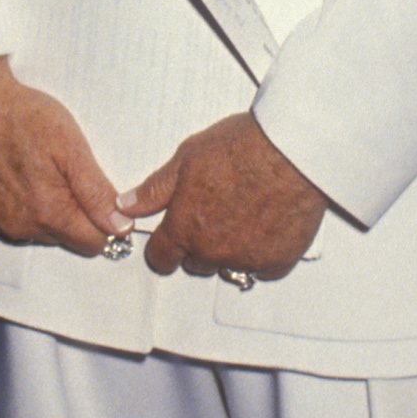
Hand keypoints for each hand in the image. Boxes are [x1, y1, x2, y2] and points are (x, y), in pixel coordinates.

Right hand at [0, 55, 127, 256]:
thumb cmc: (23, 117)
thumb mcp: (71, 148)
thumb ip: (97, 193)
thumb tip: (121, 227)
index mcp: (48, 214)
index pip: (93, 243)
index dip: (102, 221)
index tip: (95, 194)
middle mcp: (19, 227)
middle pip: (63, 238)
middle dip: (70, 214)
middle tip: (61, 171)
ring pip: (34, 230)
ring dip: (40, 210)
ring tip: (33, 168)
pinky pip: (5, 220)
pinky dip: (12, 204)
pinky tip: (9, 172)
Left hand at [123, 110, 325, 281]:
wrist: (290, 151)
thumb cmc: (241, 148)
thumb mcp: (186, 159)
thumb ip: (154, 190)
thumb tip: (126, 205)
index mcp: (184, 229)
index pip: (161, 257)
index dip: (162, 249)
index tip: (168, 242)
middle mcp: (213, 251)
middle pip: (195, 264)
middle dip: (196, 246)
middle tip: (211, 216)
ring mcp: (247, 259)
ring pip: (228, 267)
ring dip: (228, 251)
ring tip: (239, 218)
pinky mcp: (278, 260)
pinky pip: (263, 269)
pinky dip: (261, 255)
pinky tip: (264, 228)